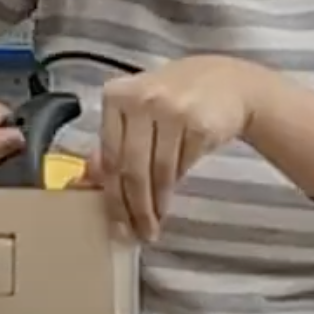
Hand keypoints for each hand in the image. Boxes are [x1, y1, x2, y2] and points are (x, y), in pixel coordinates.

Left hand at [91, 57, 268, 239]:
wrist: (226, 81)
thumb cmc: (172, 99)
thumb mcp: (136, 111)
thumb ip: (113, 141)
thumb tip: (87, 180)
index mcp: (116, 95)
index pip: (109, 156)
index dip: (112, 195)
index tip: (116, 222)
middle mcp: (141, 99)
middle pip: (131, 167)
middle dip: (134, 207)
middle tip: (137, 232)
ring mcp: (172, 110)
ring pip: (158, 171)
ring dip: (156, 204)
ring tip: (155, 223)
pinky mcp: (199, 123)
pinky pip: (183, 166)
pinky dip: (176, 186)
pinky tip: (171, 197)